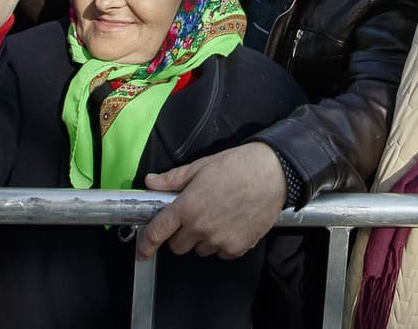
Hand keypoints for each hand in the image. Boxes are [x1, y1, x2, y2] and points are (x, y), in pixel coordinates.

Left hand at [140, 142, 286, 259]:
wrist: (275, 172)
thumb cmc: (239, 165)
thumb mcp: (202, 166)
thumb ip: (173, 179)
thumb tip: (150, 182)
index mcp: (187, 206)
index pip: (157, 233)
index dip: (146, 245)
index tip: (143, 251)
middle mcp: (200, 227)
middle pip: (178, 246)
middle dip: (182, 234)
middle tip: (197, 217)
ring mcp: (219, 240)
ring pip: (200, 250)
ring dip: (204, 239)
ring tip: (220, 217)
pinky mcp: (237, 247)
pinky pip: (221, 253)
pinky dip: (224, 243)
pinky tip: (233, 224)